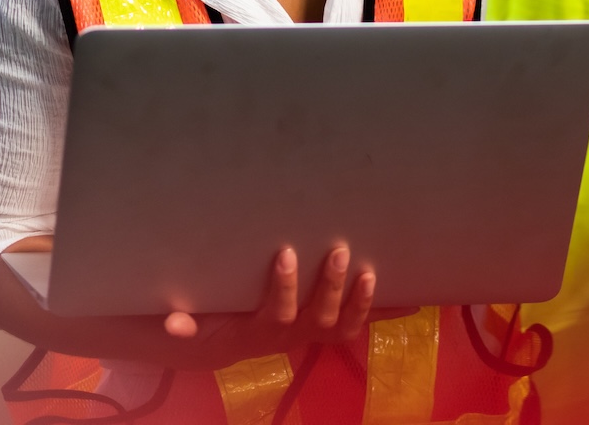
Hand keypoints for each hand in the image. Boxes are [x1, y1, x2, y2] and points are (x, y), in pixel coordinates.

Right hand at [157, 246, 377, 370]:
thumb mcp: (193, 317)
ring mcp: (314, 332)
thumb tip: (174, 323)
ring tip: (372, 272)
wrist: (224, 339)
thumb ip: (181, 322)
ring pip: (343, 326)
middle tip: (338, 250)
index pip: (276, 313)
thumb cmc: (212, 315)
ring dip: (362, 303)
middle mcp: (292, 336)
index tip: (284, 253)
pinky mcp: (330, 326)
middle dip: (329, 286)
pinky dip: (387, 312)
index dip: (284, 288)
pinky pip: (361, 322)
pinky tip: (414, 301)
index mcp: (261, 330)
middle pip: (317, 319)